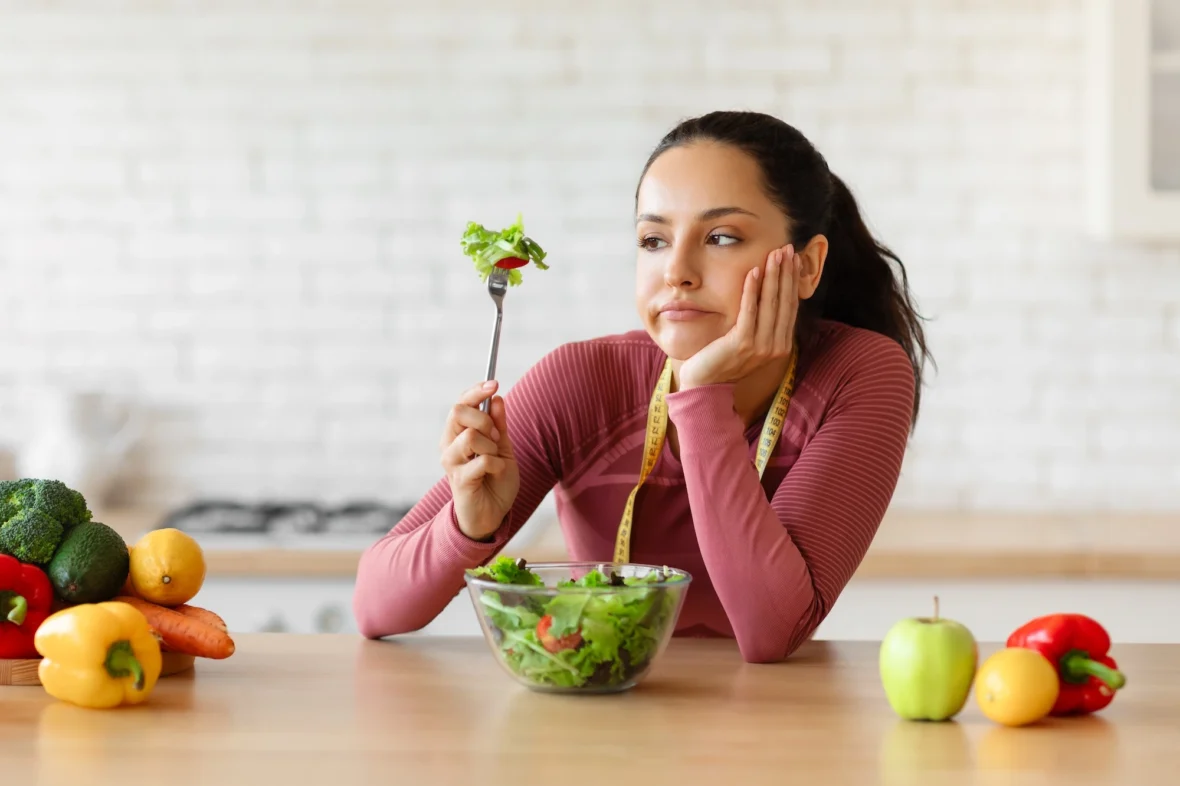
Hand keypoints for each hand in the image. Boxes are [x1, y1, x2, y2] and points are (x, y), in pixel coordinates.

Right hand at [440, 381, 519, 540]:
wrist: (492, 514)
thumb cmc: (495, 479)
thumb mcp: (502, 447)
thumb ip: (499, 425)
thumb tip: (497, 398)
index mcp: (457, 434)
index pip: (461, 403)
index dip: (476, 391)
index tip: (494, 384)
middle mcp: (449, 445)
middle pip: (458, 412)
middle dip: (484, 419)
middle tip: (496, 437)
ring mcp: (451, 462)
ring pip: (470, 436)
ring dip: (491, 446)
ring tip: (495, 459)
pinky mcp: (459, 480)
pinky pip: (482, 460)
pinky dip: (496, 464)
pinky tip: (496, 473)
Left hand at [679, 245, 799, 389]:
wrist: (705, 384)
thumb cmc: (723, 358)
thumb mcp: (748, 339)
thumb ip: (761, 321)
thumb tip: (768, 291)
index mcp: (781, 344)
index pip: (790, 306)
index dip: (793, 280)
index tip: (793, 258)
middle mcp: (776, 346)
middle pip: (784, 301)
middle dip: (786, 272)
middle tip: (787, 248)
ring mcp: (761, 346)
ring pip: (771, 303)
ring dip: (773, 276)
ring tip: (774, 254)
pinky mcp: (742, 344)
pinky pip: (750, 311)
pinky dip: (752, 289)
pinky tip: (754, 271)